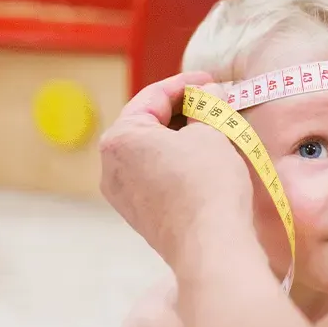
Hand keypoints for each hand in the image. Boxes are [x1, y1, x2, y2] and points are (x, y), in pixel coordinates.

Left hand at [99, 72, 256, 276]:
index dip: (186, 84)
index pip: (153, 96)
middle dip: (183, 111)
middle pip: (148, 123)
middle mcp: (112, 167)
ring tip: (214, 129)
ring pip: (152, 152)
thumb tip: (211, 93)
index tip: (211, 80)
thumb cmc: (208, 185)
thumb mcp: (211, 132)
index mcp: (121, 138)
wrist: (211, 247)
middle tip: (215, 102)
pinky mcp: (141, 216)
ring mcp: (123, 195)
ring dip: (181, 137)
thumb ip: (207, 107)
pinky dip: (177, 162)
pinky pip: (156, 177)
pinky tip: (205, 159)